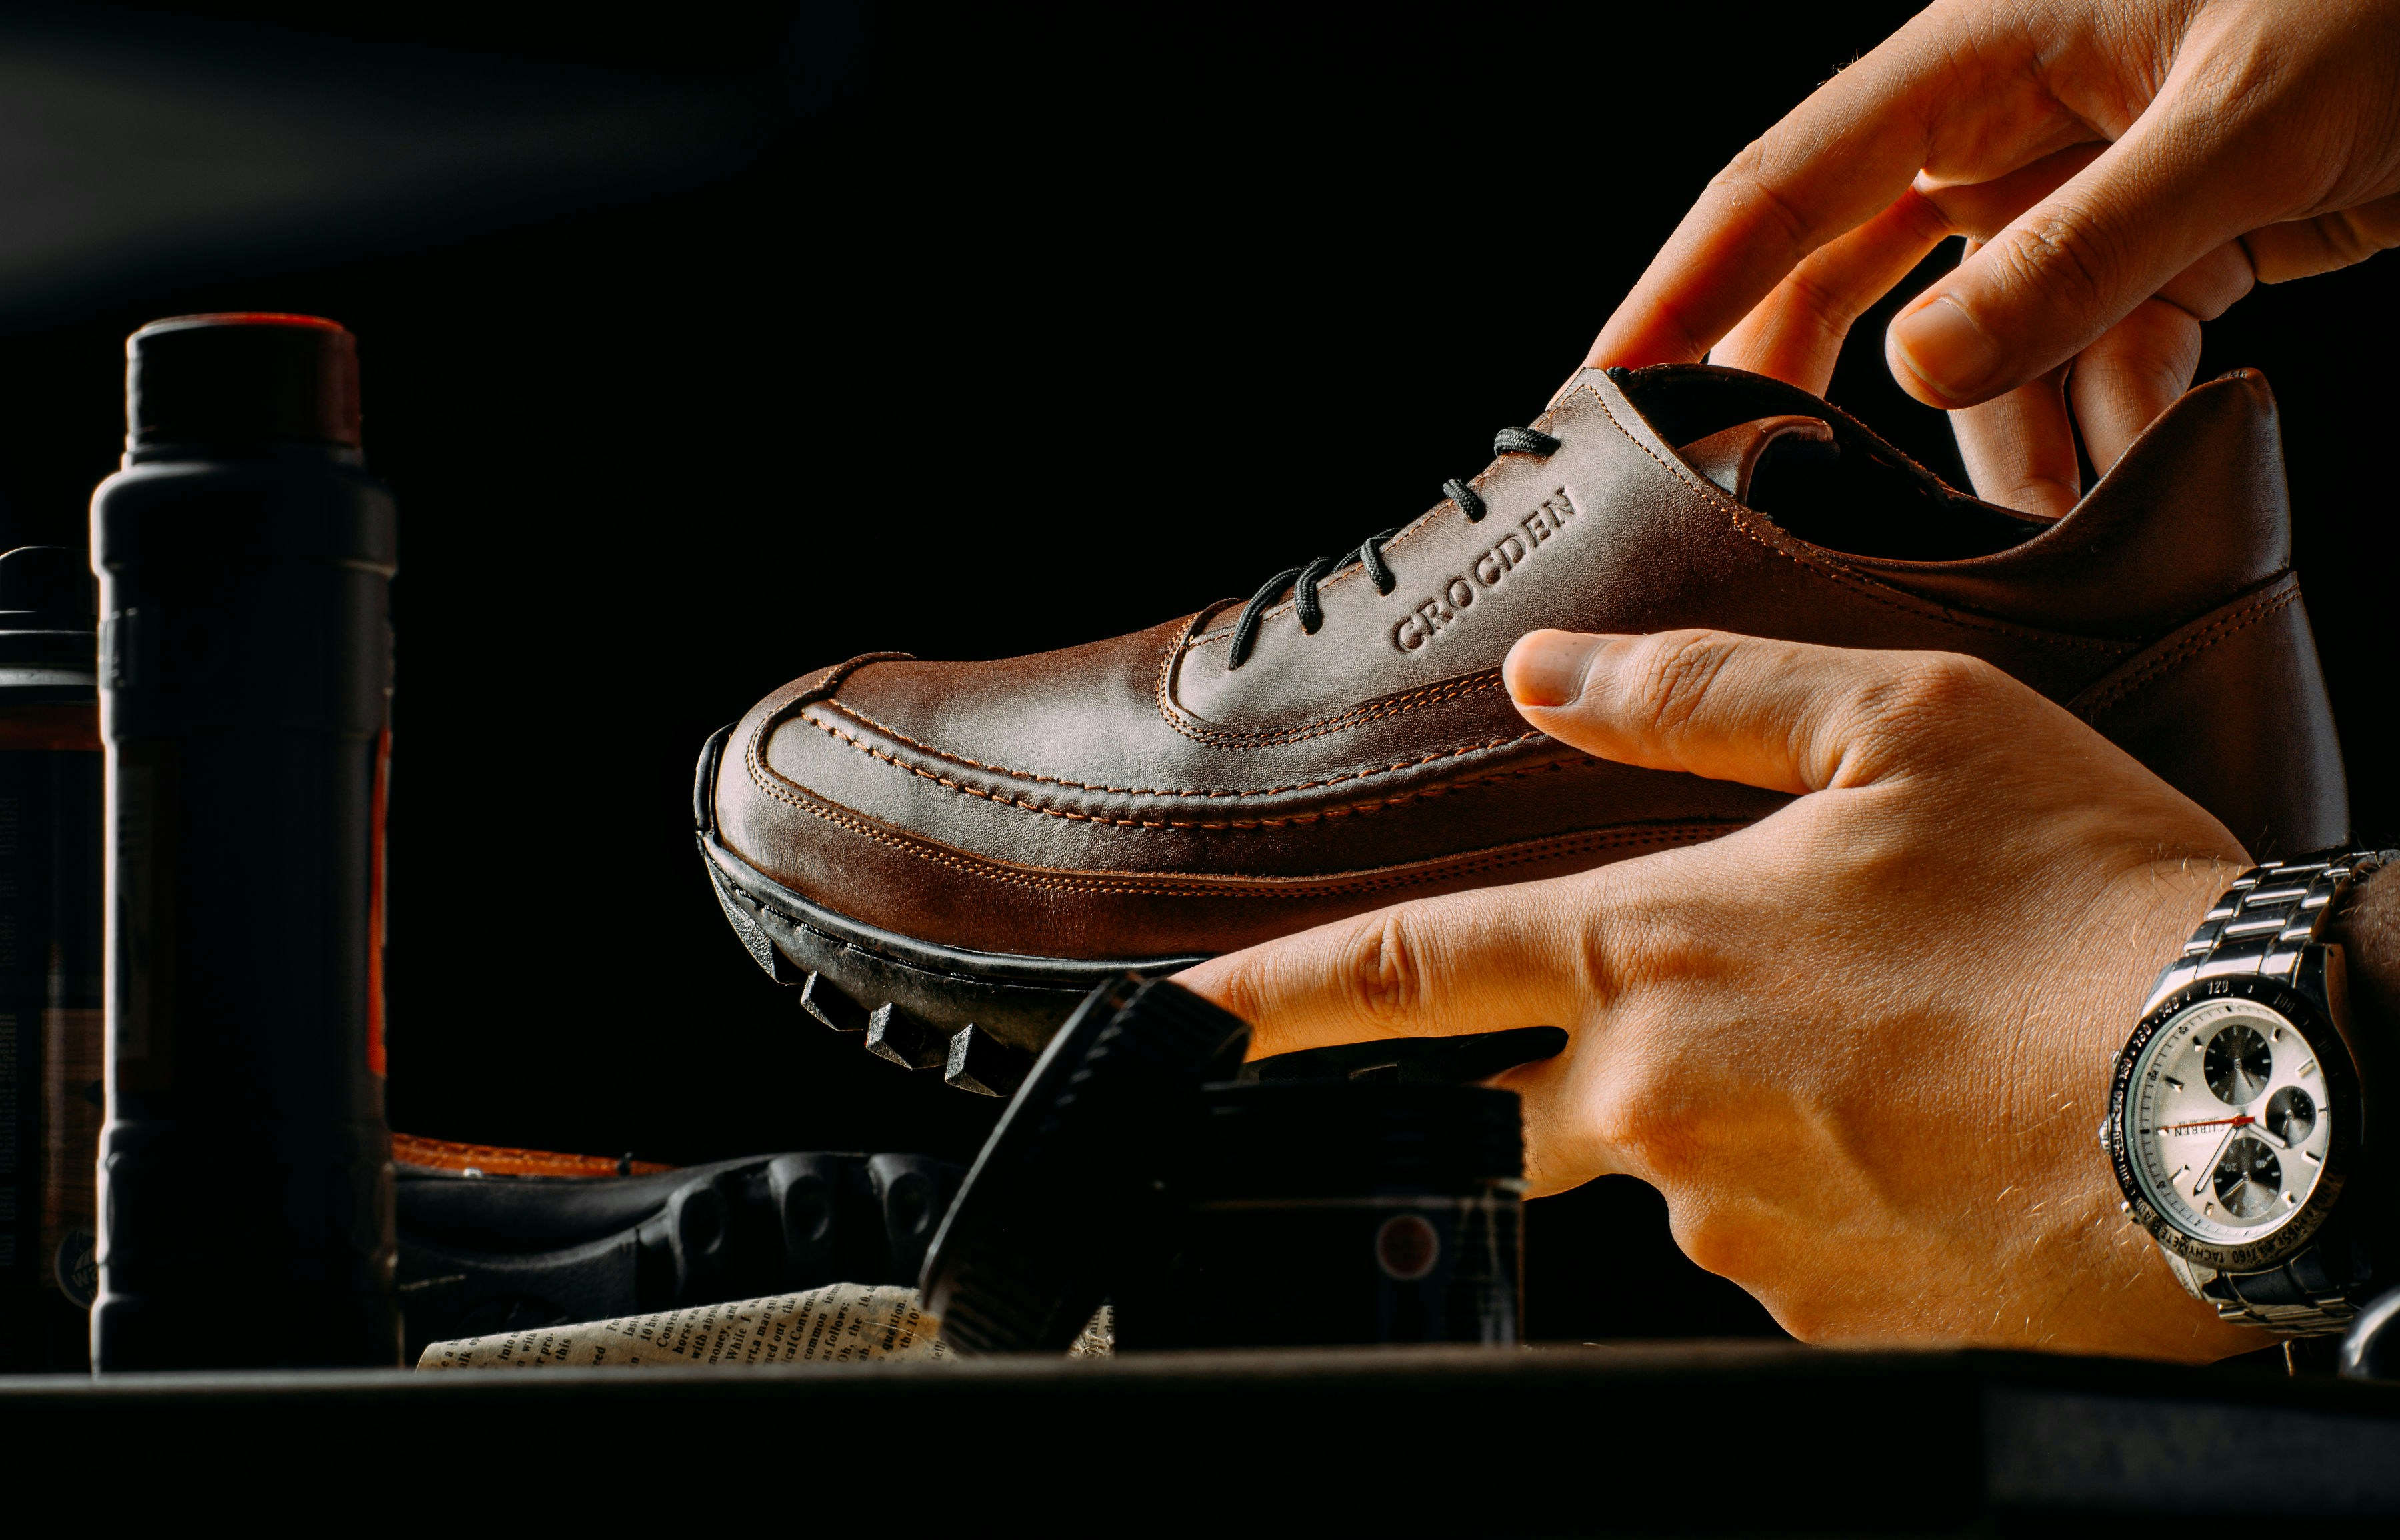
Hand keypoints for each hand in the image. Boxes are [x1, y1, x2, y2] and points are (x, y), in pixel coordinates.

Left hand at [1179, 629, 2263, 1359]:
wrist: (2257, 1101)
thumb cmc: (2089, 900)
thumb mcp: (1900, 726)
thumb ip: (1696, 692)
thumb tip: (1555, 670)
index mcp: (1649, 952)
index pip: (1397, 976)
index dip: (1262, 1003)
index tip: (1170, 1033)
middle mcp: (1655, 1108)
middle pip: (1518, 1105)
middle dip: (1558, 1071)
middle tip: (1734, 1023)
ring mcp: (1733, 1230)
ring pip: (1668, 1171)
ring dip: (1740, 1113)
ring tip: (1900, 1055)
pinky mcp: (1816, 1318)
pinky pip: (1772, 1250)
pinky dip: (1822, 1191)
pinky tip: (1931, 1136)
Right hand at [1587, 0, 2399, 515]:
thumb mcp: (2242, 121)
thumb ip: (2074, 253)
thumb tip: (1916, 370)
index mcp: (1985, 52)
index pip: (1786, 184)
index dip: (1683, 290)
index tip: (1605, 387)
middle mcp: (2009, 120)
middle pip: (1847, 274)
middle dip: (1813, 398)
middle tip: (1761, 502)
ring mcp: (2078, 187)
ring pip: (1984, 347)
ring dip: (2005, 444)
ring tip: (2033, 531)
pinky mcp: (2159, 244)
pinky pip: (2091, 356)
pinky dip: (2107, 426)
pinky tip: (2122, 479)